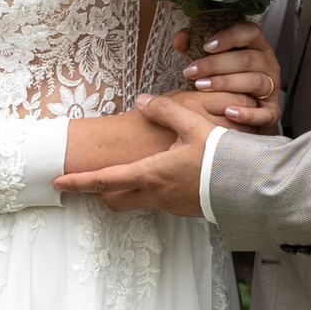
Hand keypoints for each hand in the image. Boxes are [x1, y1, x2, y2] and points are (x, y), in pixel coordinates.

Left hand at [56, 89, 217, 218]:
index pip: (104, 180)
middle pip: (116, 199)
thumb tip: (143, 100)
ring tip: (135, 172)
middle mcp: (156, 194)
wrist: (252, 189)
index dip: (79, 181)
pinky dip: (155, 190)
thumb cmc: (222, 158)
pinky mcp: (187, 210)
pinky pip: (162, 201)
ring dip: (130, 190)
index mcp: (150, 174)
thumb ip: (164, 111)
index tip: (58, 182)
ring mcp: (171, 206)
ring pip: (139, 201)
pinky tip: (171, 175)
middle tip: (94, 180)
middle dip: (101, 191)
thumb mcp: (193, 125)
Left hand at [179, 14, 280, 130]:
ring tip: (202, 87)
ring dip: (226, 84)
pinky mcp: (272, 111)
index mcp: (256, 46)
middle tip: (192, 72)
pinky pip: (263, 112)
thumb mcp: (209, 61)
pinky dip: (246, 113)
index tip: (206, 46)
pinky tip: (228, 112)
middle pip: (247, 59)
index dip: (229, 37)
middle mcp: (268, 64)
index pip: (250, 32)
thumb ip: (193, 47)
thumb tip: (181, 38)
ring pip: (255, 81)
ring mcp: (272, 87)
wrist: (243, 114)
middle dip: (216, 65)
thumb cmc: (226, 82)